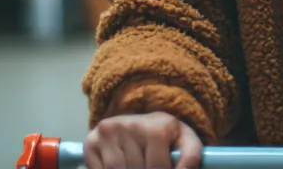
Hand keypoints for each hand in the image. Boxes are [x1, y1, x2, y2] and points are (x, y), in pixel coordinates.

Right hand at [84, 112, 202, 168]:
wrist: (138, 119)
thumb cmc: (165, 136)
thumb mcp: (185, 141)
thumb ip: (191, 158)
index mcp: (160, 126)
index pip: (158, 167)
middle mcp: (132, 125)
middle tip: (146, 165)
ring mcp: (109, 132)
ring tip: (135, 165)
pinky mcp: (91, 141)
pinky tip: (120, 165)